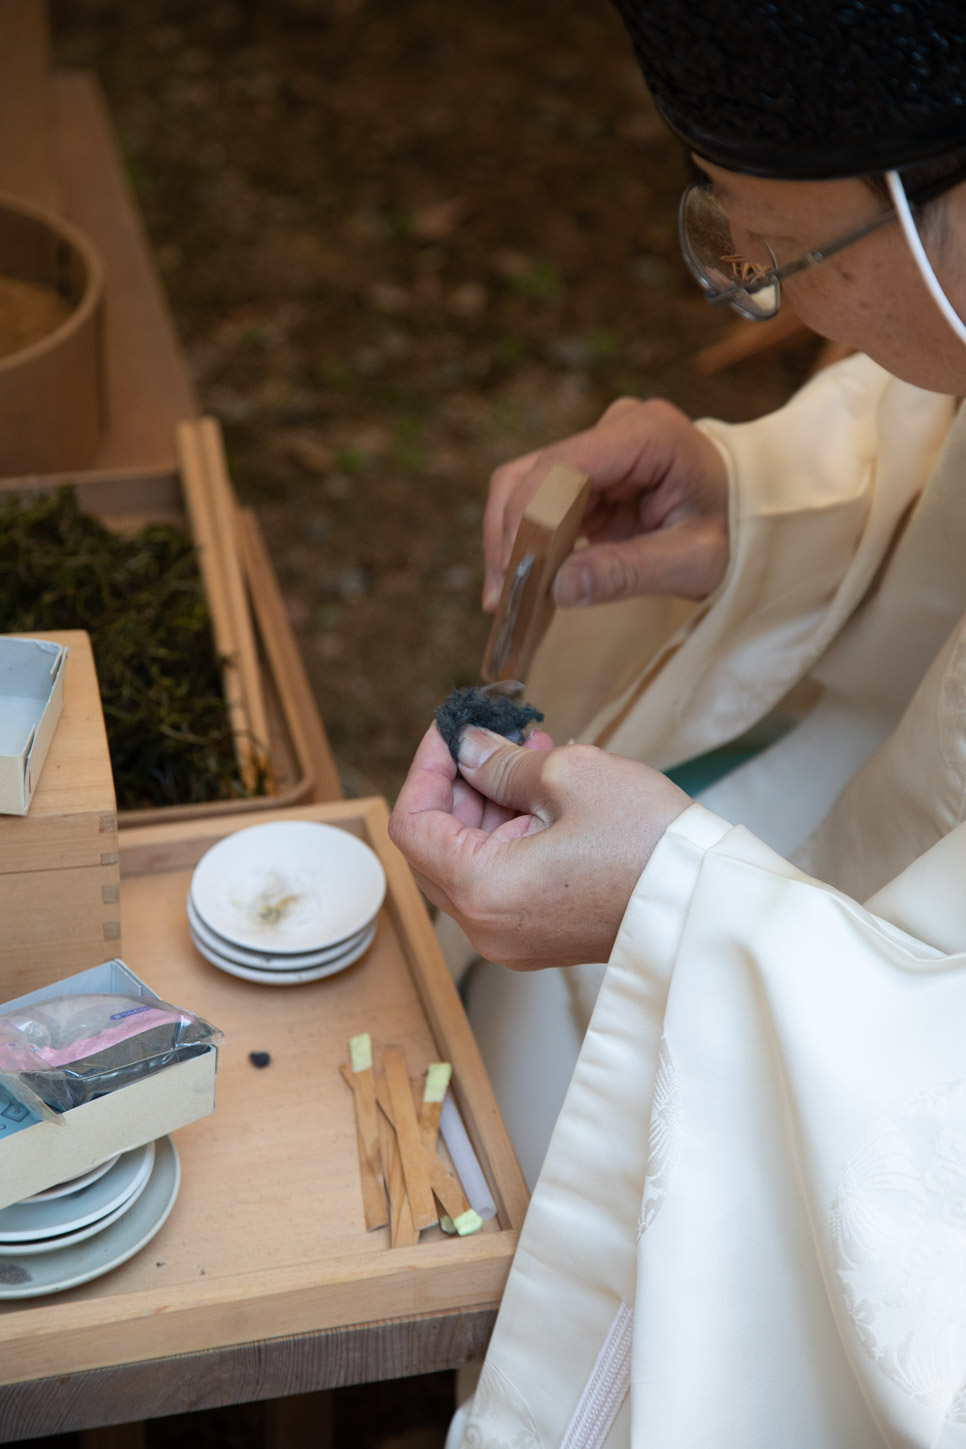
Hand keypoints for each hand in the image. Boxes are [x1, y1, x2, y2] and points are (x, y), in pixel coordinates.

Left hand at [388, 722, 689, 970]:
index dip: (425, 768)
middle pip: (436, 848)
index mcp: (482, 889)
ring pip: (470, 862)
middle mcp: (487, 926)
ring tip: (533, 753)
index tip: (450, 732)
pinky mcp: (542, 936)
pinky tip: (545, 793)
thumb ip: (501, 763)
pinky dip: (512, 834)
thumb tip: (469, 749)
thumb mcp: (569, 776)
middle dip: (459, 786)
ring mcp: (514, 938)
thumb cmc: (647, 842)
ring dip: (489, 806)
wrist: (707, 903)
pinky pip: (503, 880)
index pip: (412, 825)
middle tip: (493, 738)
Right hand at [483, 396, 729, 611]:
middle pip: (533, 473)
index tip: (515, 573)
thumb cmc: (739, 531)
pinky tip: (526, 579)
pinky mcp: (591, 472)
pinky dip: (528, 540)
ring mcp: (601, 446)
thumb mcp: (694, 561)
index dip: (527, 518)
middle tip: (504, 597)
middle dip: (511, 536)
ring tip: (507, 595)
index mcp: (647, 434)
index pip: (562, 466)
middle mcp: (616, 429)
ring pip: (526, 485)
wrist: (761, 514)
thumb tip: (558, 588)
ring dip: (511, 538)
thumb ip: (628, 572)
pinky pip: (542, 500)